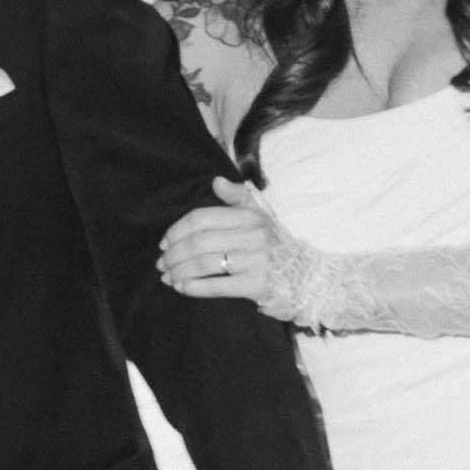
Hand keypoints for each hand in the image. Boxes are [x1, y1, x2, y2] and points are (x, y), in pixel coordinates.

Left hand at [159, 178, 297, 319]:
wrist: (308, 278)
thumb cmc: (278, 246)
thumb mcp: (263, 216)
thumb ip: (239, 197)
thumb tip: (215, 182)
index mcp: (251, 216)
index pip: (202, 218)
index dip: (178, 230)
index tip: (165, 242)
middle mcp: (254, 236)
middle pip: (199, 242)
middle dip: (173, 254)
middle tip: (161, 264)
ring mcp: (256, 261)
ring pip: (203, 264)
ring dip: (179, 271)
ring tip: (168, 277)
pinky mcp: (257, 286)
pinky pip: (215, 286)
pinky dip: (193, 287)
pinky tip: (181, 288)